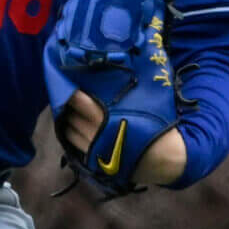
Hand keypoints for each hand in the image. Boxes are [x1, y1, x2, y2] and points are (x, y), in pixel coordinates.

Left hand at [61, 92, 185, 186]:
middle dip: (67, 106)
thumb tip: (125, 67)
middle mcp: (96, 133)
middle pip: (71, 116)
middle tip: (66, 95)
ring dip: (68, 121)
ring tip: (68, 111)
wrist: (163, 157)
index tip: (65, 82)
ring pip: (70, 132)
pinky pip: (75, 146)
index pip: (78, 101)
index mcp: (106, 117)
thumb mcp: (146, 104)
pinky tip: (74, 129)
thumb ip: (128, 91)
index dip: (70, 92)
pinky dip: (72, 136)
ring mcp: (94, 149)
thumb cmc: (157, 127)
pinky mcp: (95, 161)